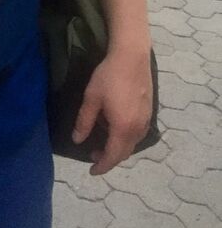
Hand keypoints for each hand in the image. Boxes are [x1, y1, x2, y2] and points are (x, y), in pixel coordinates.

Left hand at [72, 49, 152, 174]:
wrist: (132, 57)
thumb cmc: (109, 77)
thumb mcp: (91, 98)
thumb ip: (84, 122)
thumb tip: (78, 140)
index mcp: (123, 128)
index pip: (113, 156)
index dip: (102, 166)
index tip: (91, 171)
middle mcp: (138, 129)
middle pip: (124, 152)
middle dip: (109, 158)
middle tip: (93, 155)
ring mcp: (146, 120)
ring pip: (132, 143)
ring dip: (118, 148)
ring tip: (102, 141)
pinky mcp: (149, 112)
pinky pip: (138, 133)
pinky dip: (126, 138)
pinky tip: (115, 127)